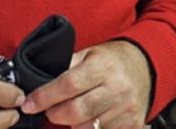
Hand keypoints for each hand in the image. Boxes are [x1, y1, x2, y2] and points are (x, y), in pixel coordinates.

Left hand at [20, 40, 150, 128]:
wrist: (146, 67)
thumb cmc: (112, 60)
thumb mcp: (90, 54)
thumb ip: (67, 66)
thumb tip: (38, 82)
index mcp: (103, 66)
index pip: (68, 84)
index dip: (45, 97)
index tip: (29, 104)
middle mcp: (117, 88)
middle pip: (76, 111)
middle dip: (55, 114)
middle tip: (50, 111)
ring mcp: (126, 108)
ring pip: (86, 128)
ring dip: (72, 124)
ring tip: (71, 113)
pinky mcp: (132, 124)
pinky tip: (88, 120)